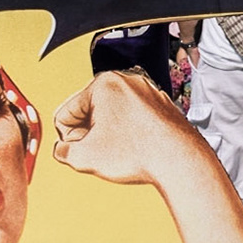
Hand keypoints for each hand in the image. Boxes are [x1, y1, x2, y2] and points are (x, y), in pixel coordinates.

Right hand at [52, 69, 191, 184]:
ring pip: (112, 117)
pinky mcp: (160, 105)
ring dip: (110, 135)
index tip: (83, 151)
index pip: (65, 113)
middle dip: (90, 135)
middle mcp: (127, 81)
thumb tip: (64, 149)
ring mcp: (146, 91)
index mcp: (104, 83)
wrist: (180, 161)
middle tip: (104, 152)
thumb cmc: (139, 154)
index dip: (68, 139)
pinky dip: (131, 134)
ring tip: (123, 151)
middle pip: (89, 112)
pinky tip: (138, 148)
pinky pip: (133, 119)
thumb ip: (62, 152)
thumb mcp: (84, 158)